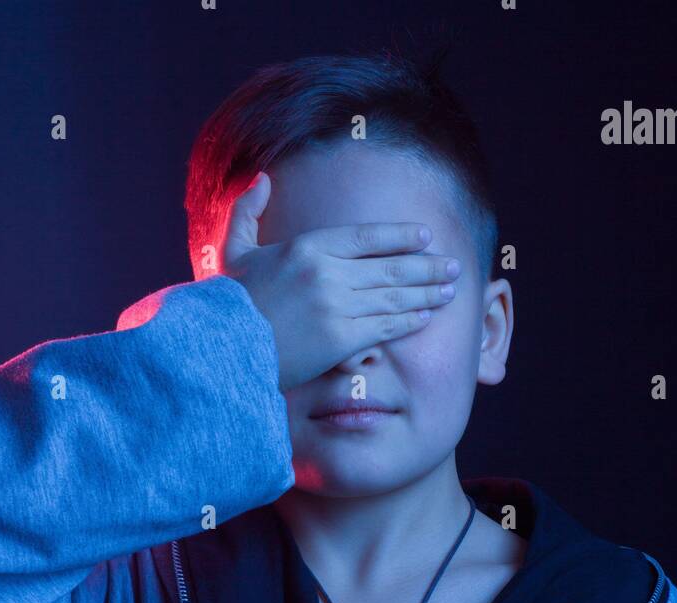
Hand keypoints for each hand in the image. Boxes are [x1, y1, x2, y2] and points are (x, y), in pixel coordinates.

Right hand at [221, 171, 460, 390]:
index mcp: (308, 248)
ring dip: (427, 293)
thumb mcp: (232, 251)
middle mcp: (328, 274)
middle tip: (454, 266)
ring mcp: (337, 308)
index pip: (367, 237)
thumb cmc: (228, 303)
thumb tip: (262, 180)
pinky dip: (409, 320)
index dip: (401, 237)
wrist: (223, 349)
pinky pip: (385, 327)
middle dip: (427, 266)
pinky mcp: (341, 341)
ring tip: (450, 289)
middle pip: (390, 268)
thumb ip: (247, 212)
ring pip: (394, 297)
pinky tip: (426, 315)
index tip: (425, 237)